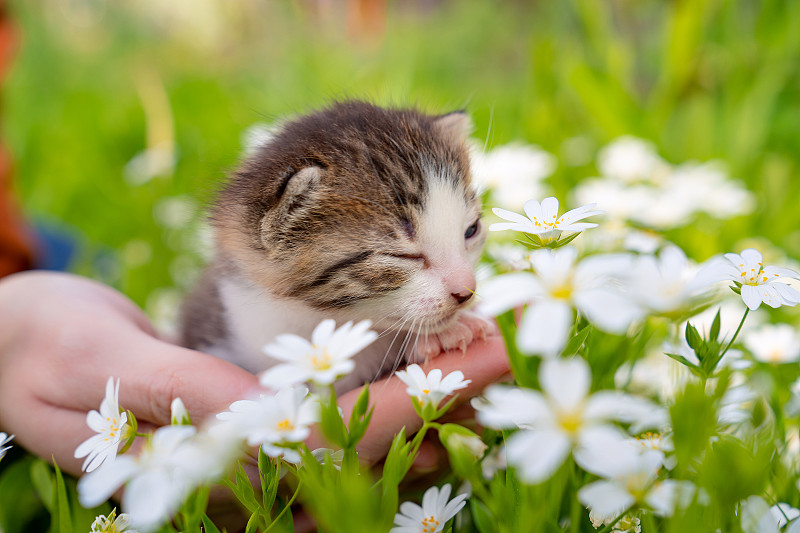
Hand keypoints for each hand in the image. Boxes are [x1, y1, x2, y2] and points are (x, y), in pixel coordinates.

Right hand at [0, 271, 509, 478]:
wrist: (11, 357)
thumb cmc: (44, 351)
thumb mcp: (99, 362)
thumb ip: (180, 391)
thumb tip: (263, 414)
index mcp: (201, 465)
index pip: (331, 442)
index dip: (415, 403)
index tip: (482, 358)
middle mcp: (234, 484)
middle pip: (362, 458)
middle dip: (442, 408)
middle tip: (501, 349)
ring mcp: (244, 473)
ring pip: (357, 456)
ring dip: (426, 411)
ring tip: (481, 358)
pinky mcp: (247, 448)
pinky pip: (330, 438)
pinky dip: (385, 407)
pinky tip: (423, 377)